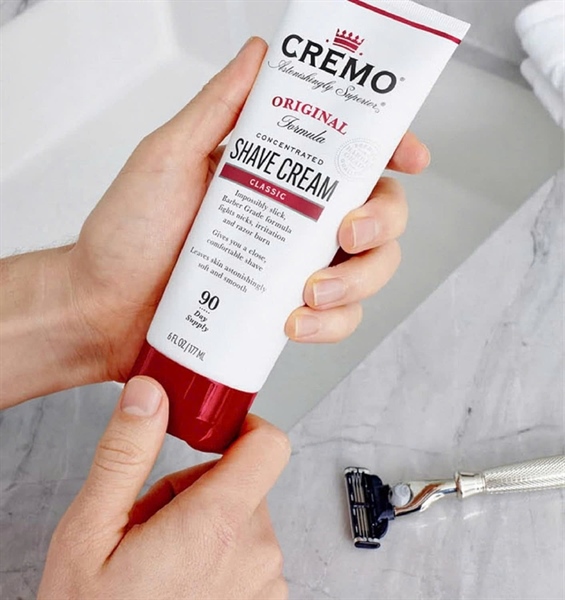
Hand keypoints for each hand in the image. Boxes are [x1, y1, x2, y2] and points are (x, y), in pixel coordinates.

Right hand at [39, 377, 289, 599]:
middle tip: (154, 521)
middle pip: (244, 481)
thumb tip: (150, 395)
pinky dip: (219, 556)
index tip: (216, 433)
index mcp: (215, 525)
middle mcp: (254, 553)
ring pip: (243, 518)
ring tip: (163, 557)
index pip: (269, 446)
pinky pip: (249, 554)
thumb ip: (126, 453)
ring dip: (207, 524)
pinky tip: (181, 581)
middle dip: (200, 488)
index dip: (245, 428)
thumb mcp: (91, 531)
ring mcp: (264, 584)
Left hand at [68, 37, 428, 381]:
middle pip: (379, 217)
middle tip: (347, 232)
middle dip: (381, 224)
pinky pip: (335, 320)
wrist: (101, 307)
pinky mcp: (284, 315)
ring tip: (311, 291)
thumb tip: (260, 54)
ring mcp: (292, 270)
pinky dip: (330, 325)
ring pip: (368, 273)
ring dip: (356, 284)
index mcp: (276, 178)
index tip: (409, 158)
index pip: (350, 159)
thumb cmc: (128, 233)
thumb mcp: (170, 156)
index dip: (391, 154)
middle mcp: (294, 222)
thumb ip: (220, 107)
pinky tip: (295, 324)